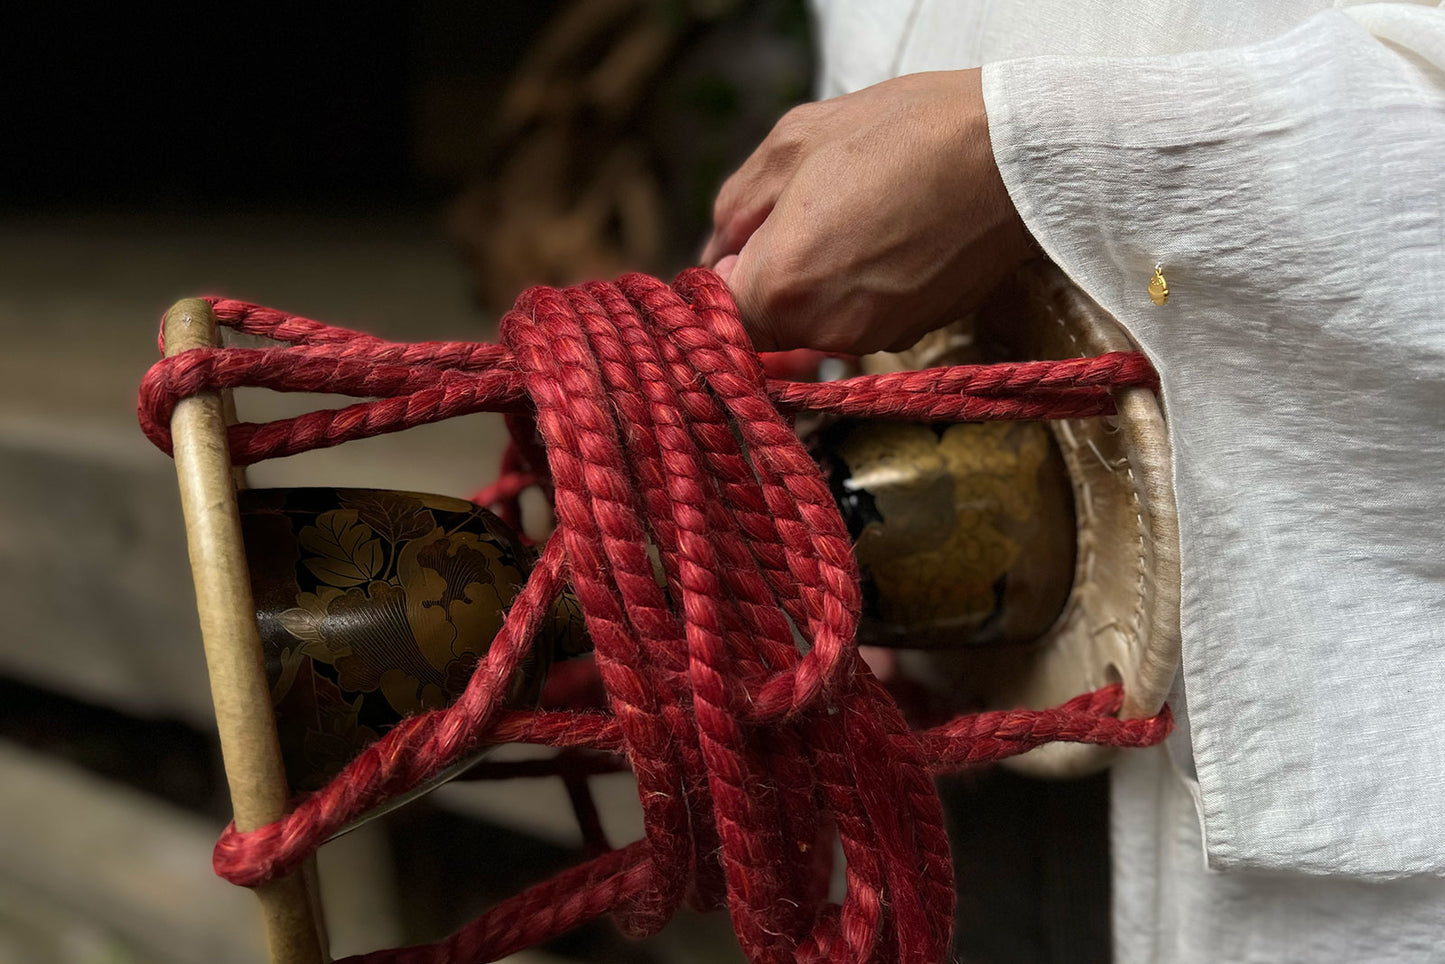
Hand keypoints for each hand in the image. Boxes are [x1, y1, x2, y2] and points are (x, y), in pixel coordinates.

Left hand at [702, 69, 1035, 354]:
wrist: (1017, 155)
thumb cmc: (906, 134)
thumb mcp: (796, 142)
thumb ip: (737, 208)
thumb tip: (717, 254)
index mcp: (782, 285)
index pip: (721, 317)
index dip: (728, 279)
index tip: (747, 242)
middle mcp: (825, 330)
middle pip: (771, 326)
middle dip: (777, 279)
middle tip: (809, 215)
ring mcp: (876, 338)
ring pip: (820, 324)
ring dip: (825, 283)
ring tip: (862, 217)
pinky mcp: (916, 335)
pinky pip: (866, 319)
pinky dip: (867, 287)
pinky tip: (894, 236)